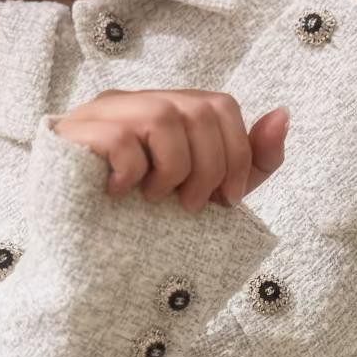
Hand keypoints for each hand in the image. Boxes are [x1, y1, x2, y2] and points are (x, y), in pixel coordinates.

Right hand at [54, 90, 288, 212]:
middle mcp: (136, 101)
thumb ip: (252, 158)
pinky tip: (122, 194)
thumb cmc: (145, 220)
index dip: (237, 153)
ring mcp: (101, 113)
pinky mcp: (71, 134)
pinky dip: (132, 172)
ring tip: (156, 200)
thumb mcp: (212, 190)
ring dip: (174, 170)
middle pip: (198, 109)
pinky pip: (119, 137)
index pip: (221, 104)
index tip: (227, 200)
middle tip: (192, 206)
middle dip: (210, 167)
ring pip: (162, 117)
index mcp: (168, 110)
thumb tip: (284, 113)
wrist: (79, 254)